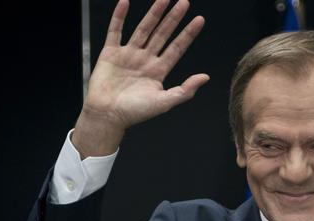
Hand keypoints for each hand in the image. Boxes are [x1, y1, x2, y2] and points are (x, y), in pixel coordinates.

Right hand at [73, 0, 208, 157]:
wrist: (108, 115)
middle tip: (184, 2)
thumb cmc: (135, 113)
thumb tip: (205, 77)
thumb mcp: (164, 102)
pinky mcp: (110, 53)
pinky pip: (115, 30)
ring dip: (153, 13)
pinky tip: (125, 2)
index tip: (199, 20)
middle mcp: (145, 60)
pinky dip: (119, 16)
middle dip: (173, 18)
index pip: (177, 48)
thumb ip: (185, 89)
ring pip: (144, 29)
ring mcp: (128, 55)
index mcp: (158, 71)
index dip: (188, 34)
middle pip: (163, 34)